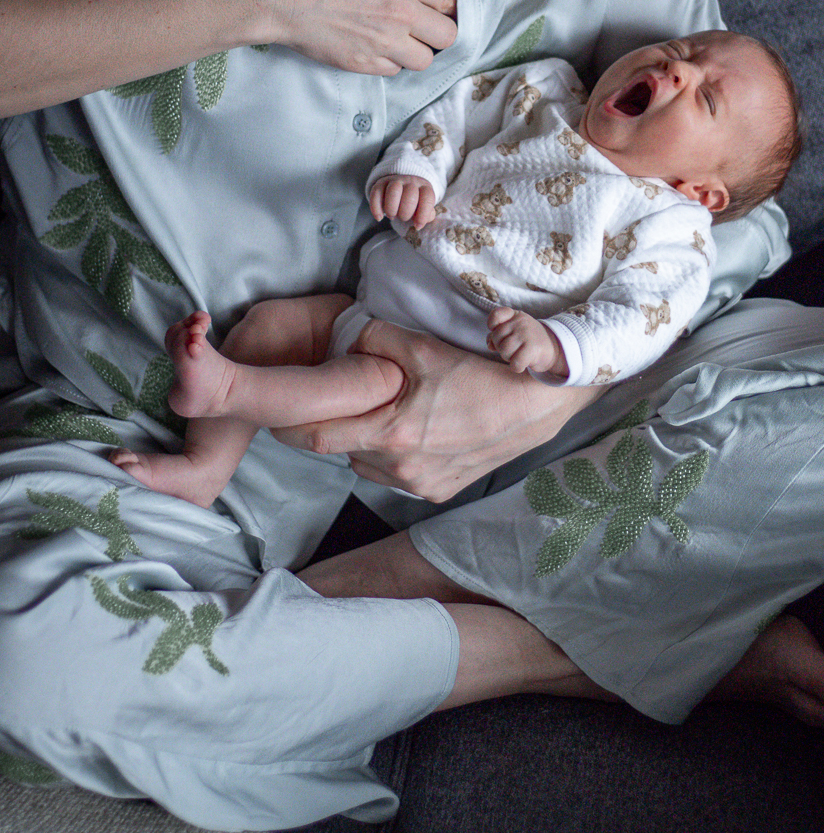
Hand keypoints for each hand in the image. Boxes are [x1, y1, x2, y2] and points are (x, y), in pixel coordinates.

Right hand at [254, 0, 456, 73]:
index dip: (443, 3)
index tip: (432, 4)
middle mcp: (402, 9)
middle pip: (448, 34)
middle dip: (436, 31)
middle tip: (419, 25)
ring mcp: (385, 40)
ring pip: (425, 59)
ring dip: (415, 51)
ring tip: (396, 39)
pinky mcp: (365, 62)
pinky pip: (395, 70)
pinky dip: (389, 62)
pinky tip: (372, 46)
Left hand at [269, 322, 601, 500]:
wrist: (539, 403)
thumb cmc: (485, 372)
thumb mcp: (424, 345)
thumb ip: (374, 341)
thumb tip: (346, 341)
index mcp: (393, 433)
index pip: (317, 436)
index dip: (290, 423)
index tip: (276, 409)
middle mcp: (402, 468)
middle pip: (339, 451)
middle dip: (326, 428)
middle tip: (321, 405)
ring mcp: (421, 485)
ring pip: (366, 463)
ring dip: (361, 440)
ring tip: (377, 411)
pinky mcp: (439, 491)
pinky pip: (395, 474)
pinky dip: (389, 453)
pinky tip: (408, 429)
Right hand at [370, 174, 437, 227]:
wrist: (400, 186)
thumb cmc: (414, 202)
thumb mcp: (423, 207)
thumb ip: (426, 215)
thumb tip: (420, 223)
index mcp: (425, 187)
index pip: (427, 198)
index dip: (423, 215)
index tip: (417, 226)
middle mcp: (411, 181)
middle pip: (410, 196)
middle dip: (405, 213)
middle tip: (403, 218)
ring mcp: (395, 180)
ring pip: (393, 192)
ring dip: (392, 209)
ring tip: (392, 216)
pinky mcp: (380, 183)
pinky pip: (376, 194)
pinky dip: (376, 209)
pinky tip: (379, 217)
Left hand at [487, 308, 566, 377]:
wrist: (553, 348)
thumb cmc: (528, 341)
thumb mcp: (513, 332)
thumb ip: (498, 335)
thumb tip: (490, 344)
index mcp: (515, 316)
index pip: (496, 315)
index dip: (492, 325)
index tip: (497, 331)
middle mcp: (521, 322)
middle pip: (496, 337)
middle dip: (500, 347)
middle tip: (513, 349)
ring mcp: (527, 334)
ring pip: (504, 350)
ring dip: (508, 358)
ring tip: (517, 355)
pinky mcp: (533, 348)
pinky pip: (515, 362)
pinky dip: (516, 367)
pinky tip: (522, 364)